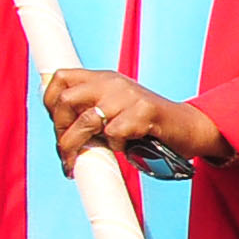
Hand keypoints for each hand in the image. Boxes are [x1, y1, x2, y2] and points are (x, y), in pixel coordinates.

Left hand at [43, 67, 225, 174]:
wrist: (189, 126)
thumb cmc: (148, 123)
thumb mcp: (116, 107)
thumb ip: (91, 109)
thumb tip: (58, 128)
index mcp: (103, 78)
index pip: (60, 78)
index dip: (49, 102)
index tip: (56, 125)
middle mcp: (112, 82)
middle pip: (66, 100)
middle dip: (59, 130)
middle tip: (65, 150)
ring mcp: (129, 96)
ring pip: (86, 121)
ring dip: (76, 145)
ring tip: (76, 161)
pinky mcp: (144, 112)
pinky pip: (114, 133)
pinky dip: (114, 145)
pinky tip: (123, 147)